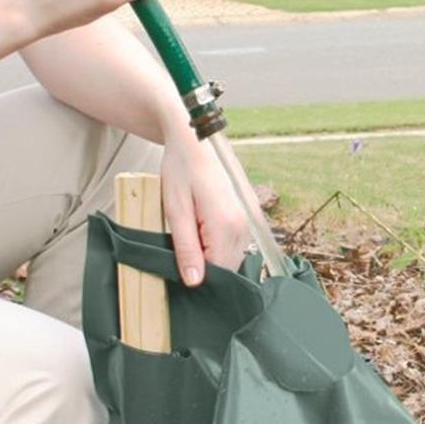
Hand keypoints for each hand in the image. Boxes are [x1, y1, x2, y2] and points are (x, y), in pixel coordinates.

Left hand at [160, 131, 252, 285]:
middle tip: (181, 254)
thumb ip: (186, 248)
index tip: (178, 270)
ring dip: (212, 256)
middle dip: (206, 268)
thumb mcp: (176, 210)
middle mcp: (244, 224)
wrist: (195, 141)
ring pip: (233, 257)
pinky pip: (236, 244)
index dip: (197, 277)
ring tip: (190, 237)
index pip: (218, 271)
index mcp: (226, 224)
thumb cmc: (181, 170)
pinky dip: (219, 246)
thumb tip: (194, 282)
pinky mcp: (247, 215)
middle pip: (228, 267)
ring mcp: (248, 219)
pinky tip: (202, 232)